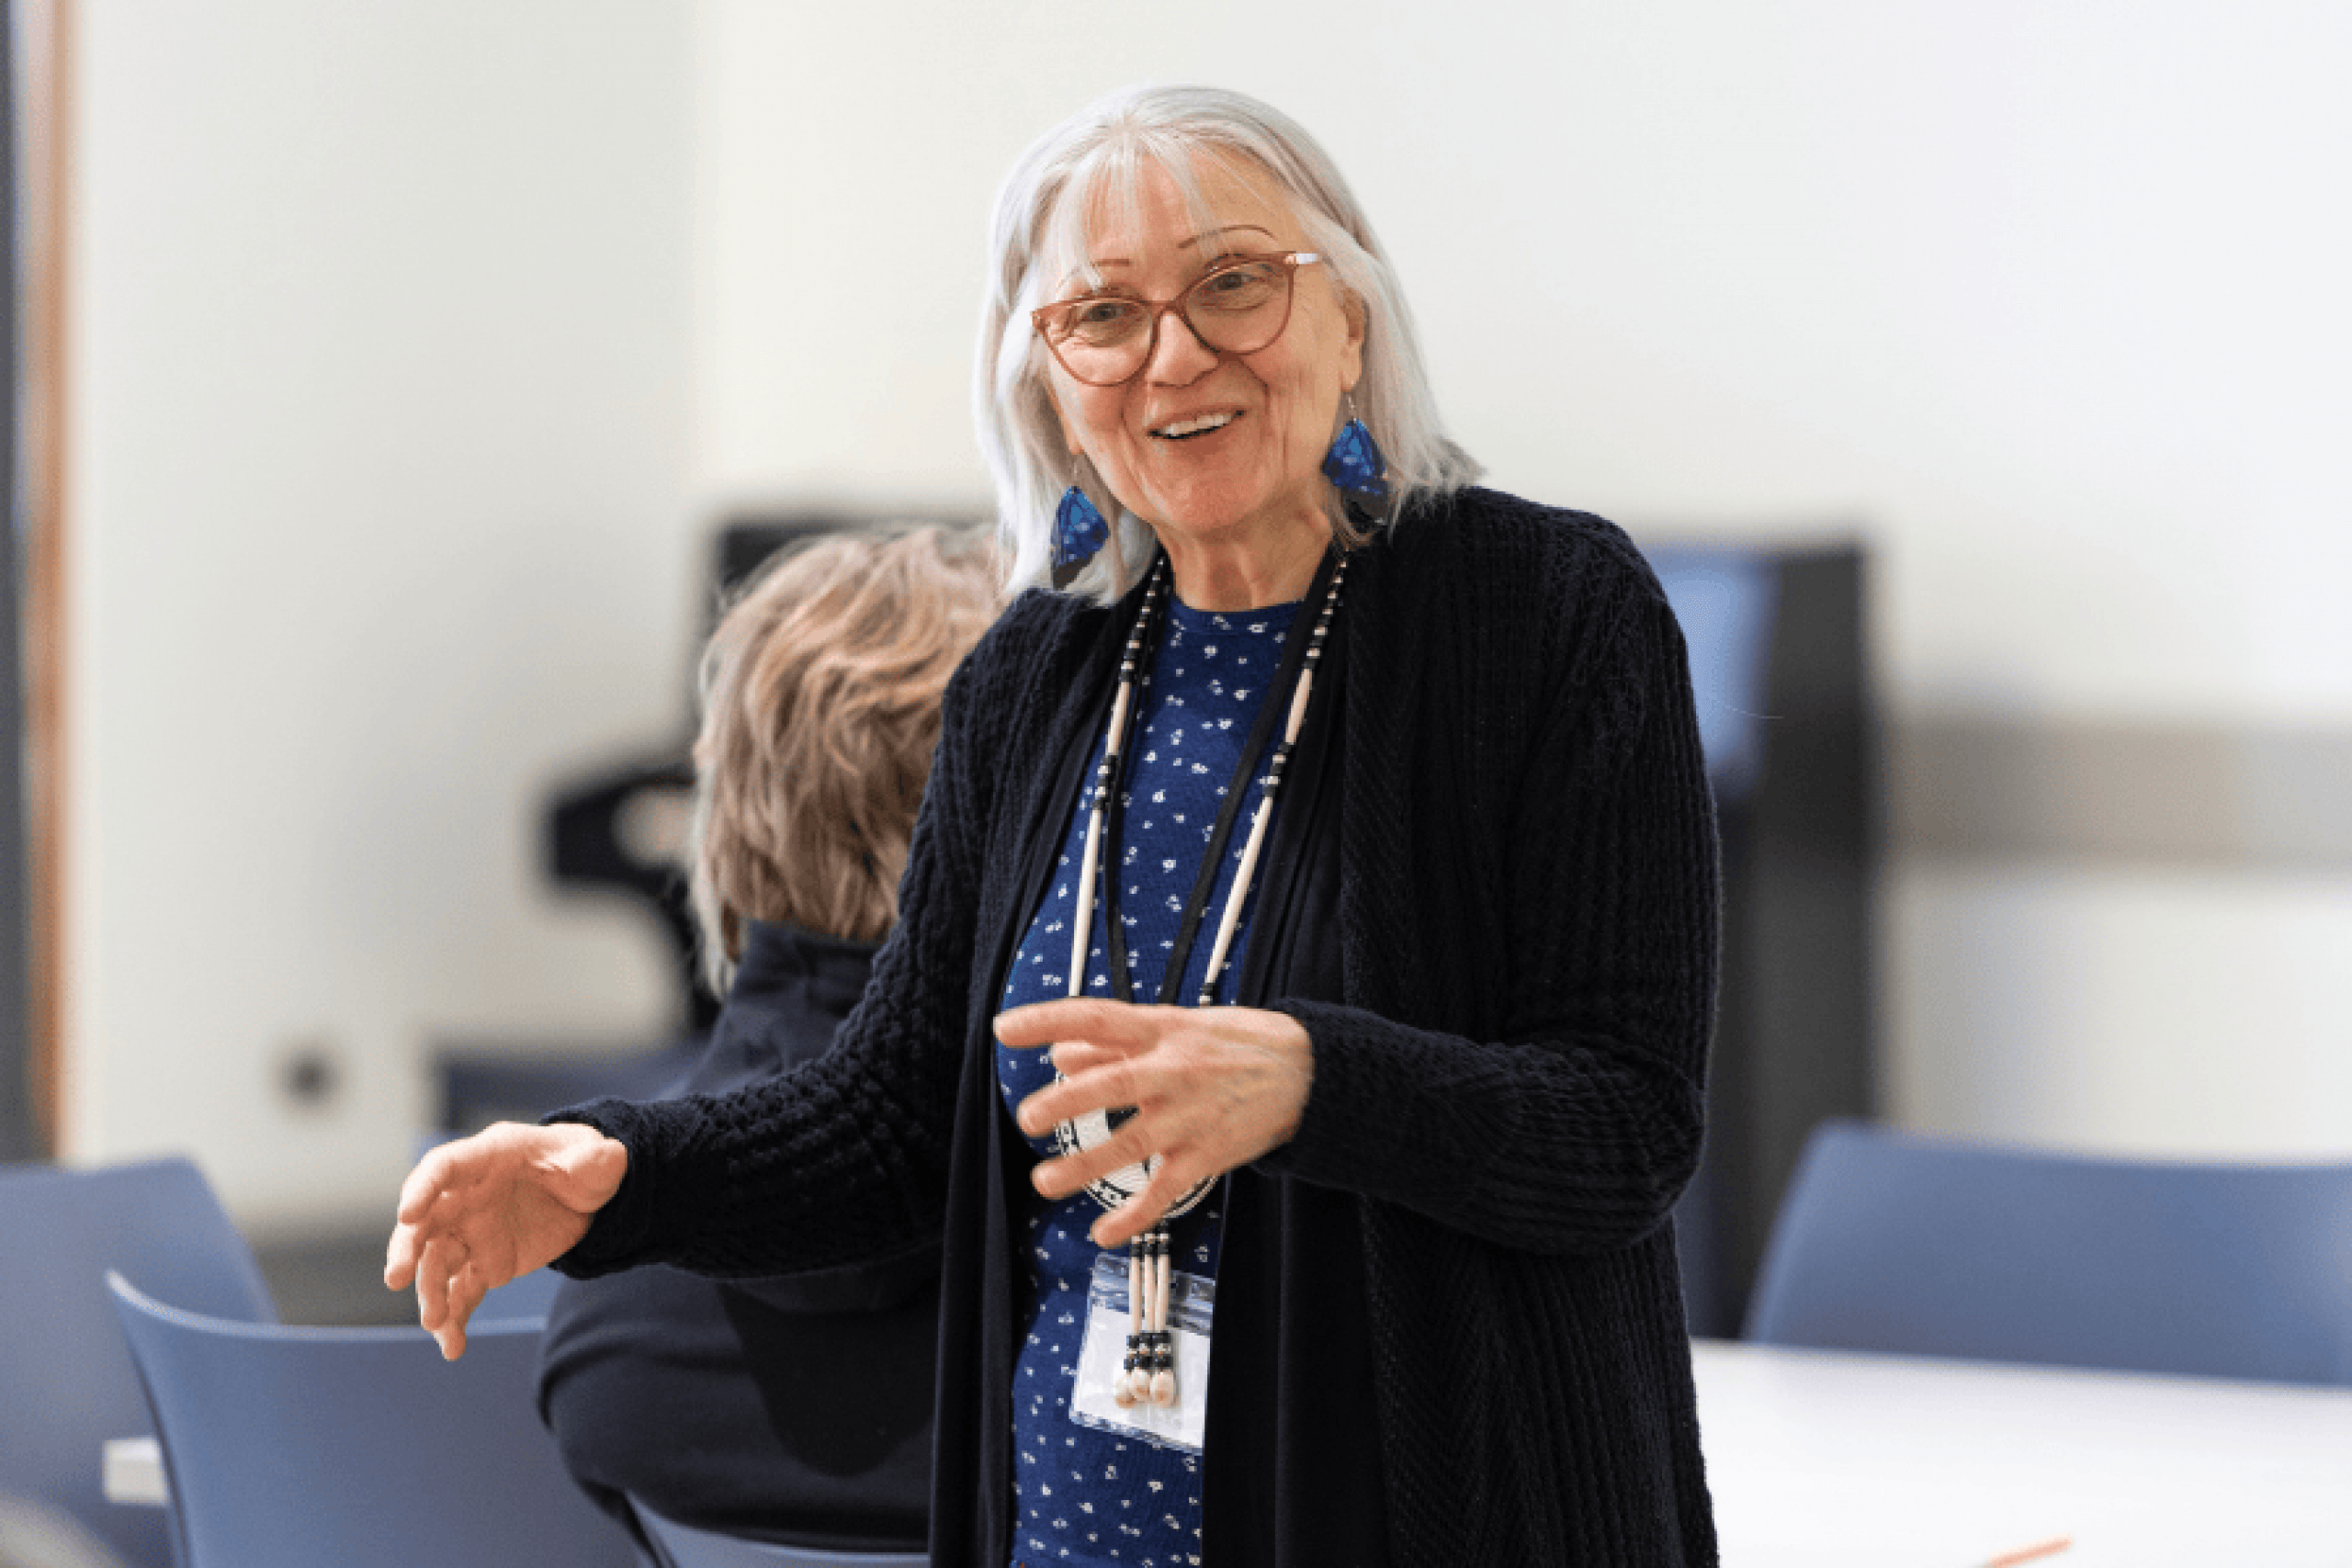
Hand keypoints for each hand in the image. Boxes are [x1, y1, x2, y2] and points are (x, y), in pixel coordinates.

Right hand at [382, 1121, 626, 1359]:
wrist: (584, 1195)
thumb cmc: (581, 1163)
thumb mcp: (596, 1158)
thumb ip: (598, 1159)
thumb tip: (611, 1156)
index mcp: (489, 1158)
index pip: (445, 1167)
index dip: (423, 1188)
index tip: (407, 1214)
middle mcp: (468, 1197)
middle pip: (425, 1222)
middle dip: (407, 1248)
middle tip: (395, 1278)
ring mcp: (472, 1233)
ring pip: (438, 1264)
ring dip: (431, 1293)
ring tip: (435, 1325)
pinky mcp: (485, 1264)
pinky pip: (463, 1293)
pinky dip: (455, 1319)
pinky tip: (453, 1347)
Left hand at [997, 998, 1312, 1248]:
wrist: (1305, 1072)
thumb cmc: (1236, 1044)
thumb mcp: (1176, 1027)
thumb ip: (1113, 1043)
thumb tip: (1060, 1053)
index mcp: (1160, 1030)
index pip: (1096, 1018)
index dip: (1048, 1020)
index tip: (1005, 1028)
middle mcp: (1172, 1071)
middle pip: (1113, 1085)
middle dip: (1066, 1103)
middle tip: (1028, 1117)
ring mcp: (1189, 1116)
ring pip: (1131, 1144)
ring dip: (1085, 1166)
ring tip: (1045, 1181)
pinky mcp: (1206, 1155)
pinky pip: (1164, 1191)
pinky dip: (1133, 1215)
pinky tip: (1104, 1232)